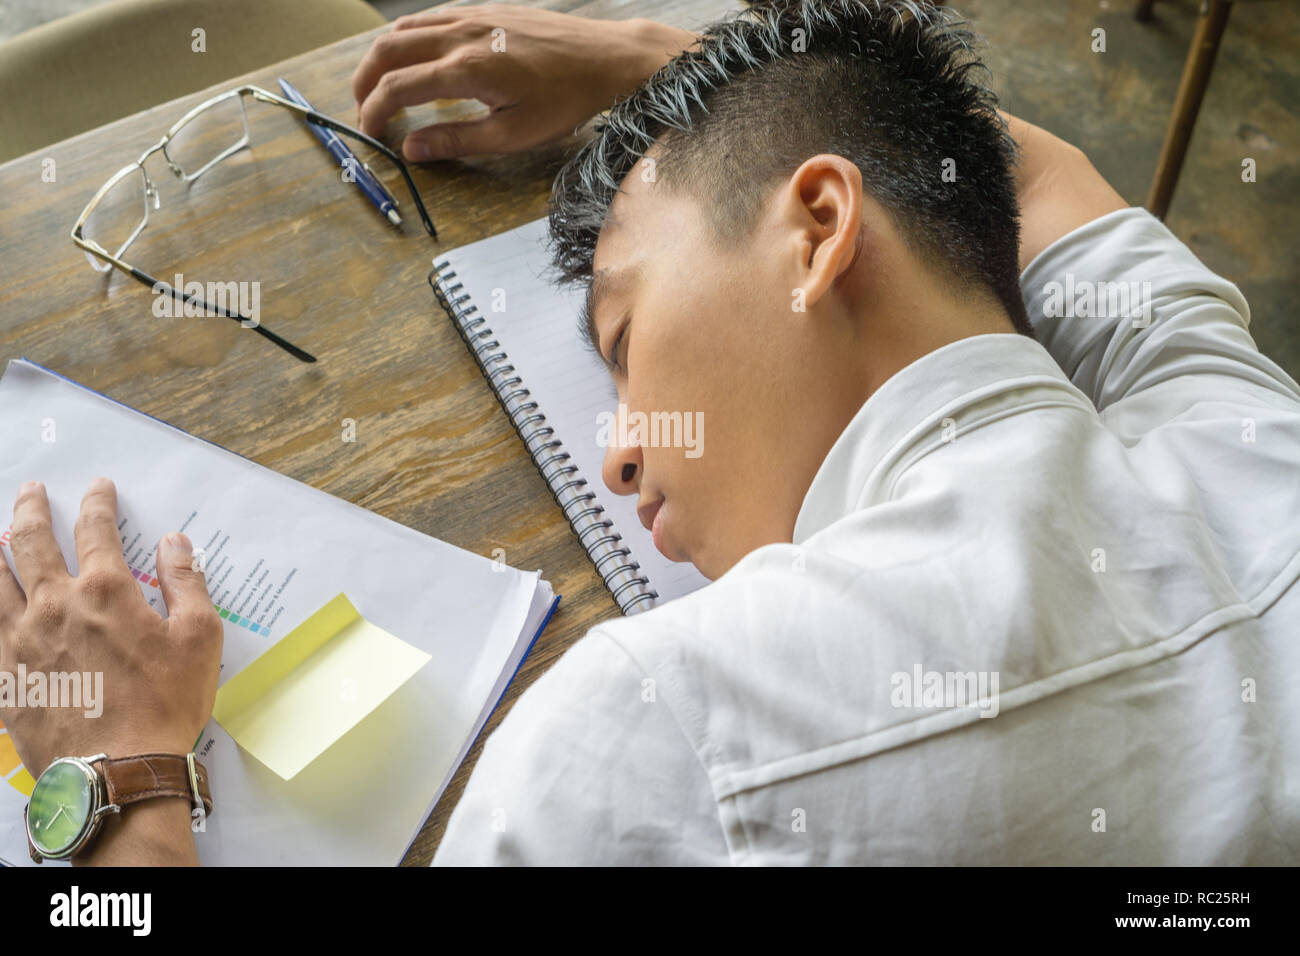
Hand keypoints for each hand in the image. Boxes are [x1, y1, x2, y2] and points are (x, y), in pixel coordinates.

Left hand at [0, 478, 221, 777]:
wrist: (116, 771)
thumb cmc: (165, 704)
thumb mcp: (200, 639)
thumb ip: (186, 583)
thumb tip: (176, 543)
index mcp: (106, 592)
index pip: (96, 530)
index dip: (97, 503)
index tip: (98, 487)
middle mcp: (55, 606)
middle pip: (32, 543)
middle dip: (31, 510)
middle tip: (31, 490)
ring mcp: (20, 640)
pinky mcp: (4, 675)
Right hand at [351, 4, 698, 160]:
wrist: (605, 59)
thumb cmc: (566, 101)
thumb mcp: (514, 135)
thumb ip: (458, 141)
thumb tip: (412, 151)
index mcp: (468, 69)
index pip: (399, 88)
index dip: (375, 112)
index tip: (371, 134)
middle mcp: (464, 34)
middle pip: (389, 50)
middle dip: (365, 82)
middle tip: (363, 111)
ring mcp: (473, 16)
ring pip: (405, 28)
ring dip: (382, 58)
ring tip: (379, 87)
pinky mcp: (485, 9)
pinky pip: (430, 18)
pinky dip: (408, 39)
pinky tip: (412, 60)